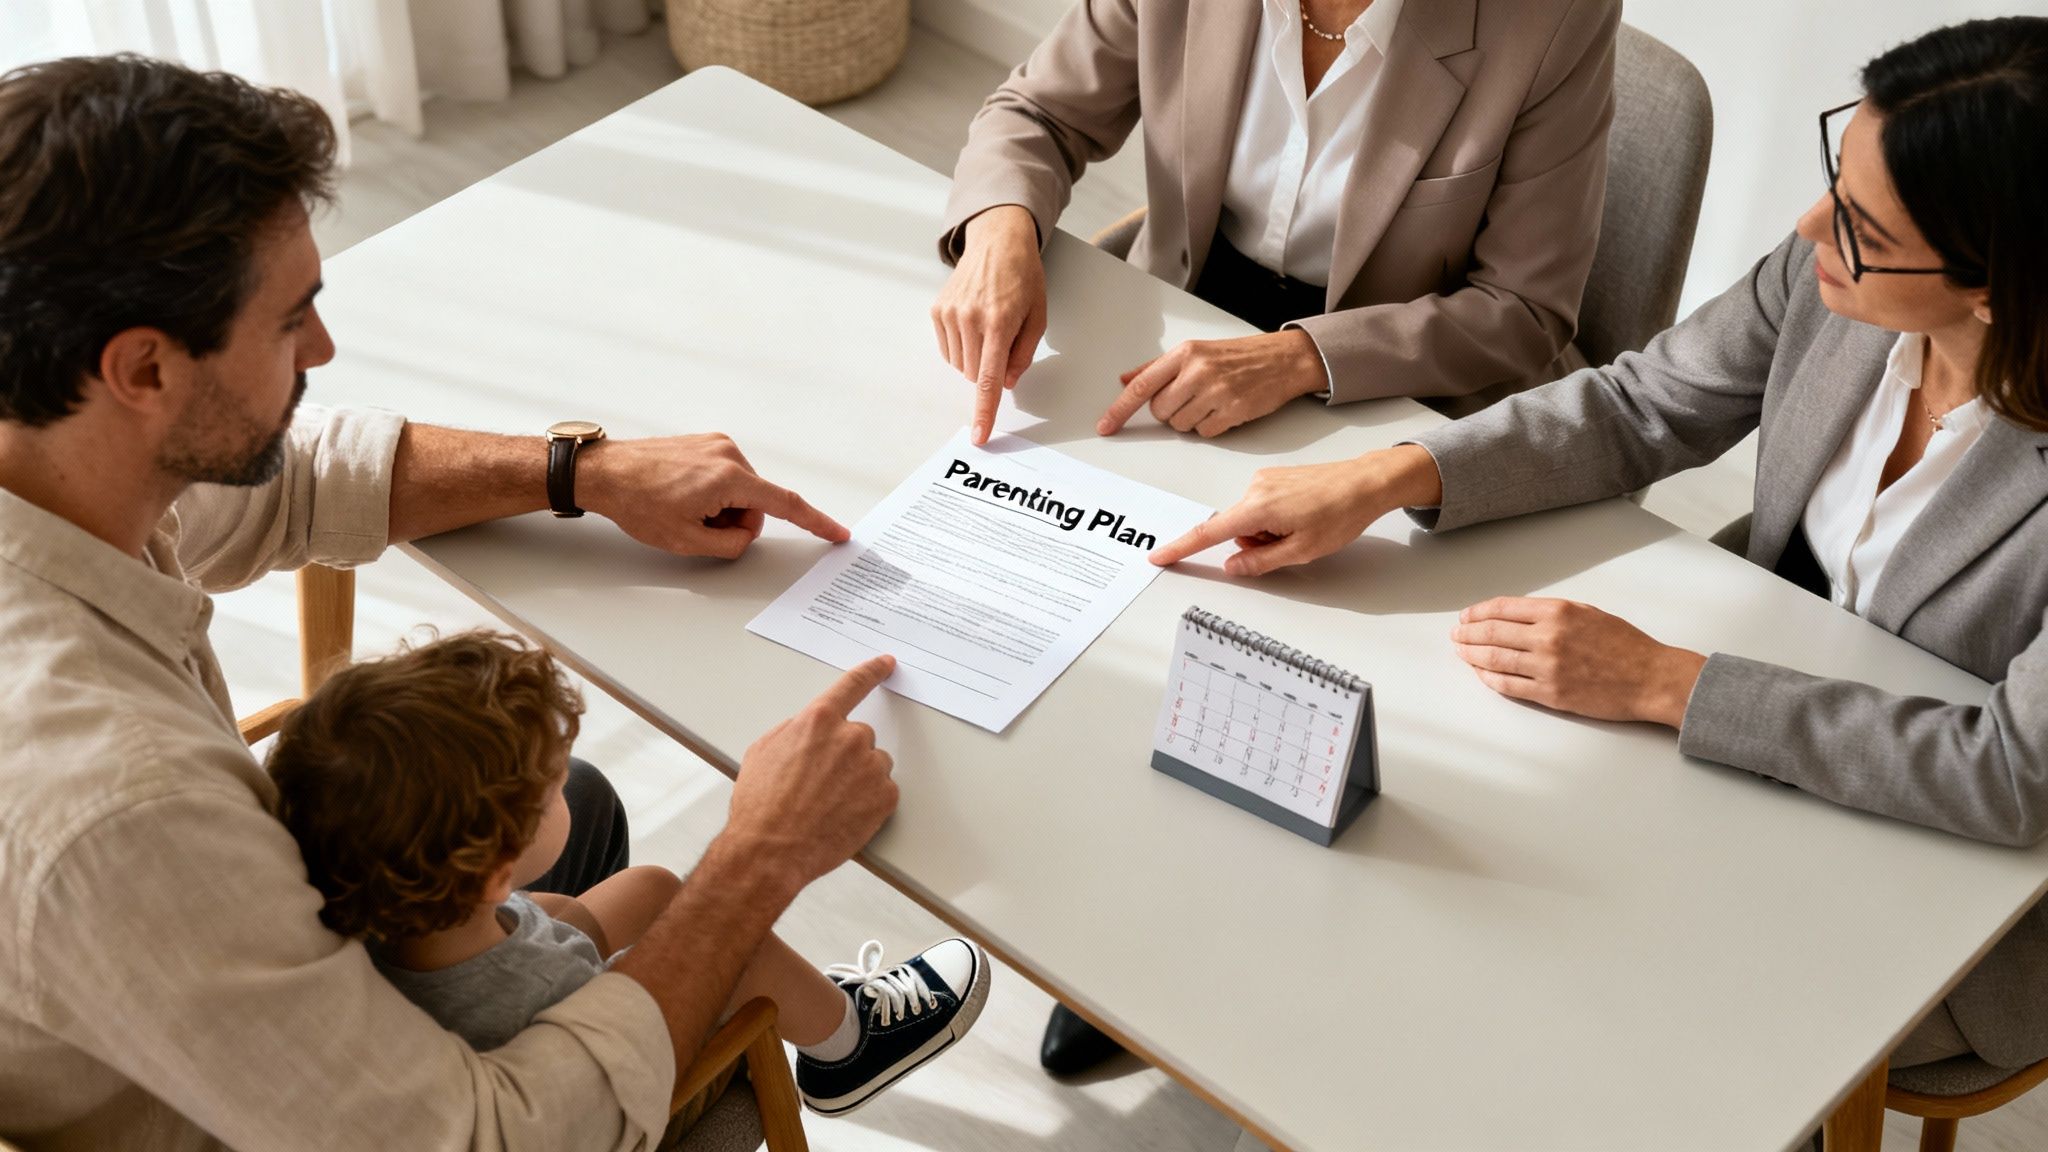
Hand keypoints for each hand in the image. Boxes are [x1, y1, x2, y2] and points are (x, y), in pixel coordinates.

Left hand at [579, 434, 848, 559]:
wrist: (604, 472)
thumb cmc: (637, 502)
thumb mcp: (687, 541)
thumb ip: (730, 545)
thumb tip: (745, 536)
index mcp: (730, 478)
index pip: (786, 504)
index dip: (816, 523)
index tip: (837, 532)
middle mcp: (730, 454)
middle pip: (757, 502)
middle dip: (735, 521)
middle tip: (696, 525)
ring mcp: (718, 444)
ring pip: (741, 491)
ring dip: (721, 507)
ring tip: (683, 507)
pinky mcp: (706, 442)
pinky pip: (725, 476)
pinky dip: (712, 492)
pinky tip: (682, 494)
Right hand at [727, 655, 900, 888]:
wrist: (771, 851)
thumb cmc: (761, 806)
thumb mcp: (762, 752)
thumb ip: (793, 730)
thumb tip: (808, 730)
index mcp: (818, 721)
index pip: (852, 685)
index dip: (871, 672)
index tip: (886, 664)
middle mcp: (849, 738)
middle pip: (860, 736)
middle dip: (845, 755)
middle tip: (821, 783)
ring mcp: (870, 767)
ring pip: (873, 764)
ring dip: (859, 778)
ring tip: (829, 803)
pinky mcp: (885, 797)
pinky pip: (883, 791)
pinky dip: (869, 801)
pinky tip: (844, 815)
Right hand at [931, 205, 1046, 444]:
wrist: (997, 242)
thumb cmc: (1023, 278)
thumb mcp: (1038, 316)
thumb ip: (1023, 354)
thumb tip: (1007, 383)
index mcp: (999, 323)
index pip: (988, 379)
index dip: (985, 411)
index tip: (979, 435)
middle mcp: (969, 319)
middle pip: (974, 374)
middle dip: (990, 369)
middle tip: (1003, 339)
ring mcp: (949, 314)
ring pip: (959, 365)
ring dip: (975, 358)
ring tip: (988, 326)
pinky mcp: (937, 310)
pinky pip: (948, 350)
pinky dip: (962, 347)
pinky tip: (973, 323)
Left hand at [1097, 329, 1327, 437]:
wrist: (1284, 359)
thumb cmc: (1239, 355)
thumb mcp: (1196, 351)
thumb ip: (1157, 367)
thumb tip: (1125, 379)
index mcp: (1185, 354)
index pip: (1142, 386)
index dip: (1119, 409)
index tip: (1105, 425)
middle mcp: (1198, 371)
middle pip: (1160, 411)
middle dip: (1171, 411)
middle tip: (1192, 397)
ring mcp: (1216, 391)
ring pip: (1181, 426)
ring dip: (1191, 420)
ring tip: (1212, 401)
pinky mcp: (1233, 410)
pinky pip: (1204, 433)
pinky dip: (1211, 427)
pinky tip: (1225, 409)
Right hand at [1149, 444, 1442, 575]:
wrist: (1365, 482)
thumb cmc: (1341, 512)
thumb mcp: (1302, 550)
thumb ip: (1261, 562)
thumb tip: (1233, 567)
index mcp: (1258, 508)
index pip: (1209, 533)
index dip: (1182, 548)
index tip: (1160, 556)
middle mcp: (1254, 489)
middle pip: (1235, 530)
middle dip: (1254, 544)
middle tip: (1292, 543)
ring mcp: (1263, 480)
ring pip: (1249, 519)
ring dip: (1266, 531)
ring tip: (1302, 526)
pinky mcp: (1273, 477)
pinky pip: (1261, 506)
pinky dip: (1273, 518)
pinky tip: (1302, 514)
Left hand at [1450, 598, 1706, 726]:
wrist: (1651, 678)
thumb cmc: (1626, 646)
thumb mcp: (1588, 613)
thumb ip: (1552, 614)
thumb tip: (1518, 617)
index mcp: (1557, 612)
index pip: (1503, 608)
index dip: (1479, 612)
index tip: (1467, 616)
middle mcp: (1548, 637)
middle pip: (1492, 633)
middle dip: (1468, 633)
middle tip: (1457, 635)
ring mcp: (1547, 667)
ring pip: (1494, 659)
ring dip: (1472, 655)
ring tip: (1461, 652)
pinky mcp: (1550, 693)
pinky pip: (1509, 685)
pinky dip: (1490, 679)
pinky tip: (1481, 674)